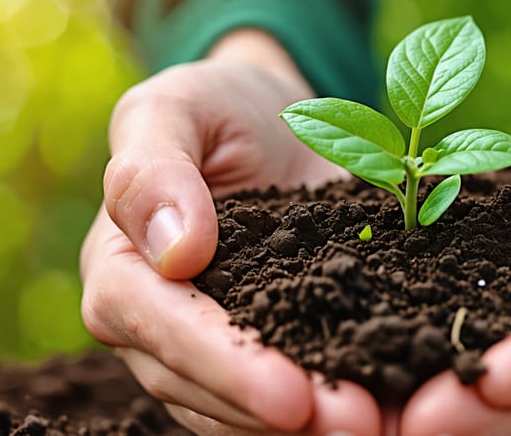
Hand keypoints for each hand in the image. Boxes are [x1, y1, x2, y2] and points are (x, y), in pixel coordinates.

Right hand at [80, 30, 381, 434]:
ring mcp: (213, 339)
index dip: (220, 362)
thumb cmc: (218, 107)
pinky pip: (286, 388)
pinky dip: (328, 404)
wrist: (275, 119)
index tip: (288, 394)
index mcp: (123, 265)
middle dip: (270, 413)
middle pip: (199, 385)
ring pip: (239, 407)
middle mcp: (160, 319)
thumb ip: (155, 168)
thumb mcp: (177, 107)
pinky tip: (386, 406)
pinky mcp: (270, 341)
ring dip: (306, 426)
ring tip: (379, 427)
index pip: (155, 323)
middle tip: (355, 426)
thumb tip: (174, 251)